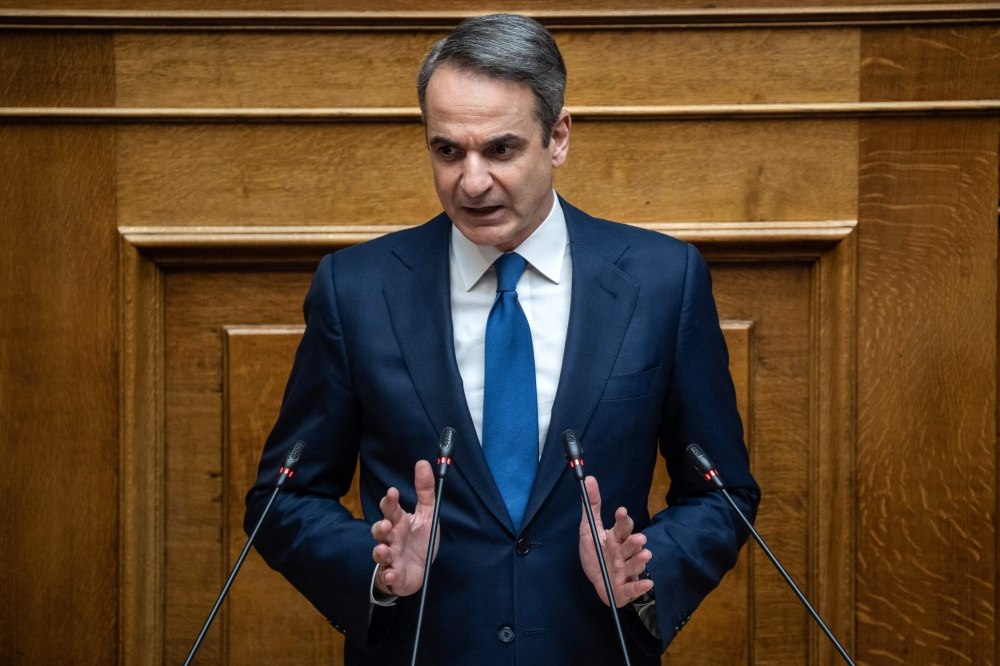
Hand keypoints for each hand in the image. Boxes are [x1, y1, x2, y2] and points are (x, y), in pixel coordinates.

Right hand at [371, 460, 438, 596]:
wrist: (419, 571)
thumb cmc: (420, 540)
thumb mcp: (427, 514)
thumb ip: (424, 490)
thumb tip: (422, 463)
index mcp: (399, 522)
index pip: (390, 509)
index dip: (390, 501)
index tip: (393, 492)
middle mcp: (391, 538)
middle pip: (380, 530)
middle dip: (381, 527)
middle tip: (387, 524)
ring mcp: (390, 557)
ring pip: (380, 553)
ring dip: (381, 551)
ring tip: (385, 549)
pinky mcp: (393, 574)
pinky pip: (388, 575)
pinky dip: (389, 575)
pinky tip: (392, 574)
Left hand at [579, 475, 652, 606]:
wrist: (599, 584)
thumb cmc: (597, 555)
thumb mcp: (589, 530)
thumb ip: (591, 506)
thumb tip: (589, 479)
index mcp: (616, 538)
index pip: (622, 527)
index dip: (623, 520)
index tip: (621, 511)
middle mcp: (624, 553)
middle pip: (631, 546)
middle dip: (635, 542)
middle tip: (639, 538)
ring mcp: (626, 570)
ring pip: (635, 564)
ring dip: (640, 560)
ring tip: (645, 555)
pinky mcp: (626, 588)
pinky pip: (634, 587)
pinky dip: (640, 586)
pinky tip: (647, 583)